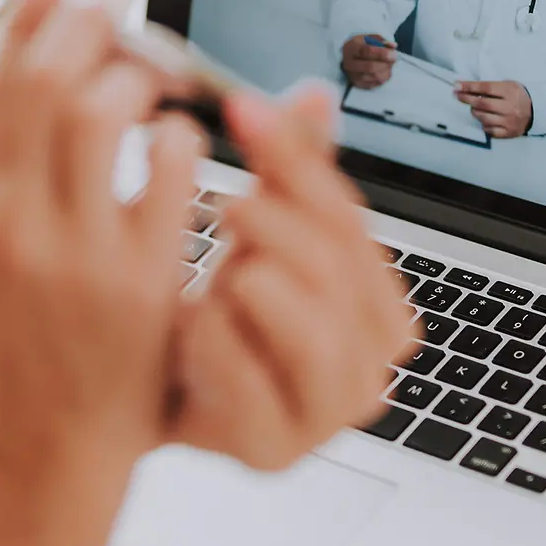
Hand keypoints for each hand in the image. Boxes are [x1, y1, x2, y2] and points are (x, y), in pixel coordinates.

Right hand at [0, 0, 204, 471]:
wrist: (54, 440)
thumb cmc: (36, 330)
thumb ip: (12, 156)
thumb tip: (33, 42)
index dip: (36, 21)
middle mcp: (6, 225)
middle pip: (46, 81)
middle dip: (92, 30)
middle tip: (123, 19)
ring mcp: (71, 253)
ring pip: (102, 111)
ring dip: (140, 78)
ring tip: (158, 86)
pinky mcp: (138, 280)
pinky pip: (172, 166)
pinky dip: (185, 135)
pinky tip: (186, 144)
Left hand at [168, 85, 410, 469]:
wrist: (163, 399)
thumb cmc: (225, 316)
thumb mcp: (261, 235)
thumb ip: (292, 172)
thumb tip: (315, 93)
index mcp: (382, 306)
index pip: (349, 218)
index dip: (294, 158)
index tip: (241, 108)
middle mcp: (373, 363)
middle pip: (333, 266)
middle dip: (269, 223)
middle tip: (223, 204)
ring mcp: (329, 415)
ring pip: (306, 322)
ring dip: (247, 283)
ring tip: (214, 274)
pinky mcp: (275, 451)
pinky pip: (247, 377)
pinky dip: (212, 340)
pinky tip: (190, 324)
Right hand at [341, 34, 395, 88]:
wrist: (351, 56)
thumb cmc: (362, 45)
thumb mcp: (370, 38)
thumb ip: (381, 40)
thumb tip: (393, 46)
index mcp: (351, 48)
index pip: (366, 51)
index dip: (382, 53)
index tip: (393, 53)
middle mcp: (349, 63)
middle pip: (370, 67)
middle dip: (386, 63)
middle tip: (394, 59)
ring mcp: (353, 75)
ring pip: (375, 77)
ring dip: (387, 70)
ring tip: (389, 64)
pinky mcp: (359, 84)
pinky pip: (376, 83)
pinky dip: (385, 77)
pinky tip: (385, 70)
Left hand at [454, 79, 532, 138]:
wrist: (536, 111)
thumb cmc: (517, 96)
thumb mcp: (507, 85)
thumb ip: (489, 86)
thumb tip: (466, 87)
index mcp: (510, 92)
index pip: (486, 88)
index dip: (470, 86)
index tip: (457, 85)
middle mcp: (510, 107)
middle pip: (483, 104)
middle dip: (467, 99)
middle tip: (458, 95)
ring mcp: (509, 121)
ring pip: (484, 118)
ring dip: (474, 112)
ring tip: (473, 108)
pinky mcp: (509, 132)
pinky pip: (490, 131)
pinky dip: (484, 125)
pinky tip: (484, 120)